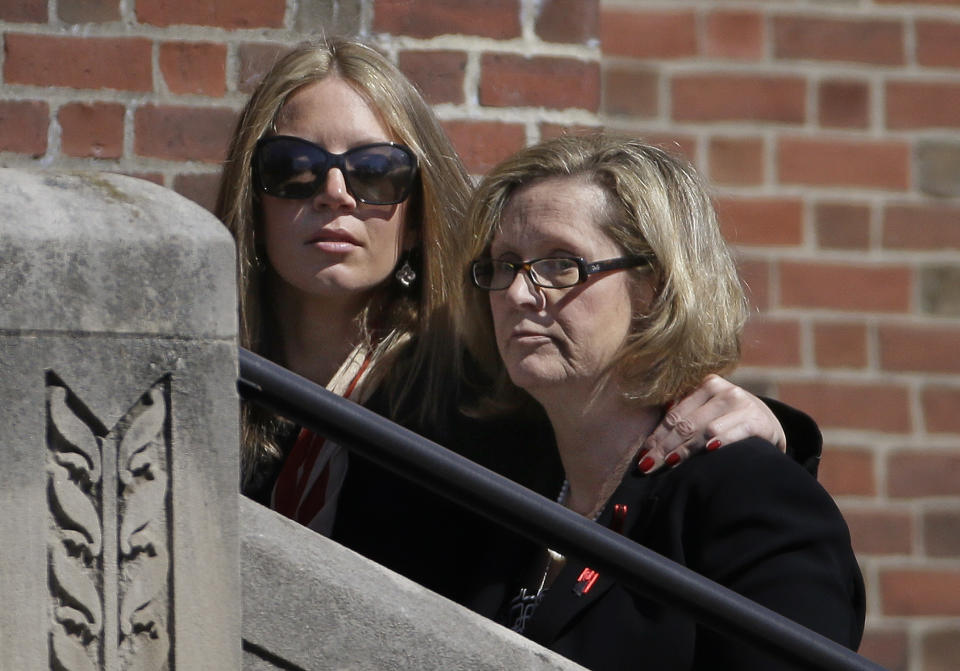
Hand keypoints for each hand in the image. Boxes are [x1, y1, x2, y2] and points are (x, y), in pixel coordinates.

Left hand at [635, 374, 786, 473]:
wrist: (770, 425)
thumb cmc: (729, 421)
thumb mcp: (708, 412)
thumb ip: (685, 418)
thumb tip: (650, 444)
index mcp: (705, 385)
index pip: (674, 415)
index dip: (656, 437)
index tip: (642, 457)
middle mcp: (722, 390)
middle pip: (685, 423)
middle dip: (664, 447)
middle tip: (648, 466)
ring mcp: (741, 404)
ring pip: (705, 429)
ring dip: (685, 449)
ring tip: (668, 463)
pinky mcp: (758, 420)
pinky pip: (734, 431)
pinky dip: (721, 440)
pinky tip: (710, 449)